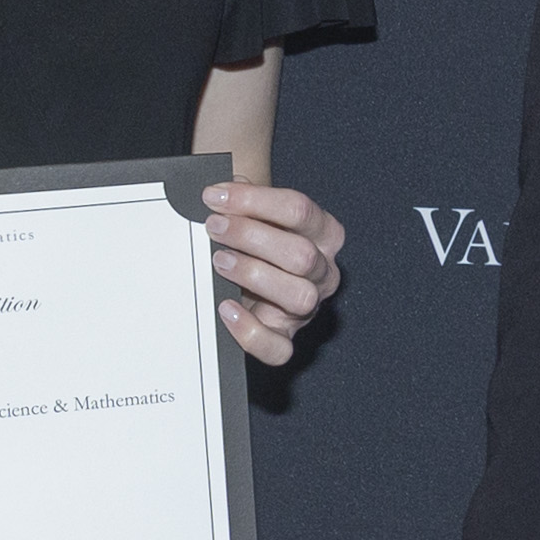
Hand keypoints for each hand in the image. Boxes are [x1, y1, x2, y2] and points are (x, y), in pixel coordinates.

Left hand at [204, 183, 346, 366]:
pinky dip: (250, 331)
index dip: (255, 201)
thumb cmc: (259, 243)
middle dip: (251, 237)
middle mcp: (323, 271)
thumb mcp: (258, 215)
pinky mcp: (285, 337)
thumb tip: (222, 191)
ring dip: (254, 275)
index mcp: (324, 234)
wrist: (257, 280)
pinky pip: (278, 348)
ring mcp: (308, 307)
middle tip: (215, 227)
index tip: (215, 196)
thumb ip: (245, 200)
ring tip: (220, 261)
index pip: (299, 211)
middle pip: (301, 255)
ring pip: (298, 296)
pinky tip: (226, 309)